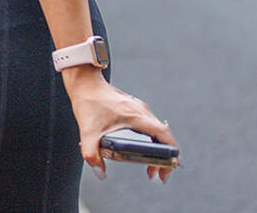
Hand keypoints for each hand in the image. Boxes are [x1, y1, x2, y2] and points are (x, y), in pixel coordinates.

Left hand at [63, 67, 179, 182]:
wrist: (84, 82)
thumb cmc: (87, 102)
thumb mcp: (87, 132)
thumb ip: (91, 154)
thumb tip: (100, 173)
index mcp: (136, 116)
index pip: (163, 134)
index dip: (172, 151)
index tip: (171, 167)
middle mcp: (142, 111)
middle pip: (163, 136)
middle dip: (165, 157)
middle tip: (158, 174)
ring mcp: (139, 108)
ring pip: (157, 130)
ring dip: (158, 149)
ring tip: (151, 166)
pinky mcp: (133, 108)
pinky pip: (150, 126)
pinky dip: (152, 139)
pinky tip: (143, 148)